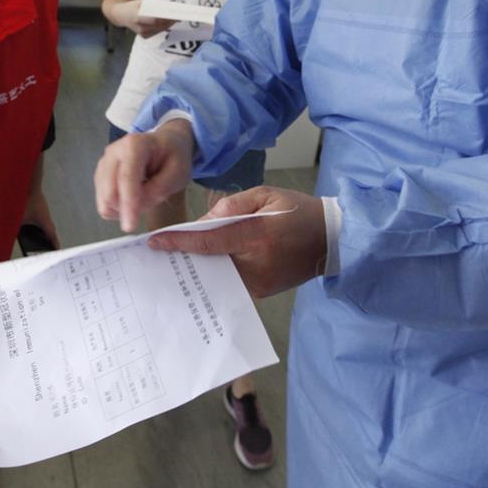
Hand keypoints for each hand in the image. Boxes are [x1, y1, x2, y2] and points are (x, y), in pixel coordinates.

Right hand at [94, 122, 193, 232]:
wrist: (164, 145)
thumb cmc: (173, 156)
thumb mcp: (178, 172)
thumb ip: (159, 189)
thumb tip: (138, 205)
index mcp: (134, 145)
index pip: (126, 177)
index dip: (127, 203)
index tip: (130, 226)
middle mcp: (113, 152)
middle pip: (109, 191)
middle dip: (127, 208)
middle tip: (151, 202)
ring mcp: (104, 164)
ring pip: (104, 200)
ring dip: (123, 208)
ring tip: (145, 196)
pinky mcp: (100, 176)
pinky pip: (104, 202)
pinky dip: (118, 207)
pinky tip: (133, 197)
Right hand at [119, 0, 177, 38]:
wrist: (121, 15)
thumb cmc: (132, 6)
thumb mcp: (142, 2)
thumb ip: (154, 5)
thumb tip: (170, 6)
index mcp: (138, 17)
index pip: (156, 19)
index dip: (167, 17)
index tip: (177, 13)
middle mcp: (140, 28)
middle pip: (160, 25)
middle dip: (172, 20)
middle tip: (181, 14)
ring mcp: (142, 34)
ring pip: (161, 29)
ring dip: (170, 23)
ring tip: (178, 17)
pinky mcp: (144, 36)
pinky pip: (158, 31)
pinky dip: (165, 26)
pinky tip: (170, 21)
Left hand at [147, 186, 326, 297]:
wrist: (332, 241)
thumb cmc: (298, 212)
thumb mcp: (267, 195)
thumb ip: (232, 205)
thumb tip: (203, 222)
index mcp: (257, 235)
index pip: (209, 240)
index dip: (179, 241)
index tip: (154, 243)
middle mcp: (256, 264)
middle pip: (209, 260)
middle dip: (186, 255)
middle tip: (160, 252)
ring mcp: (259, 283)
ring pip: (217, 274)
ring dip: (200, 265)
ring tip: (179, 259)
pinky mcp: (261, 292)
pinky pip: (230, 282)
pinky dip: (217, 272)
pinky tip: (206, 265)